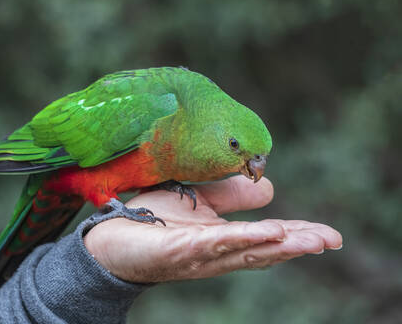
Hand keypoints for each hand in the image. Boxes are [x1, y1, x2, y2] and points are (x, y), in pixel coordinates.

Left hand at [84, 176, 342, 282]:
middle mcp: (215, 251)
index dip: (298, 236)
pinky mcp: (177, 250)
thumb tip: (270, 189)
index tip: (331, 235)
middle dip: (298, 244)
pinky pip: (212, 244)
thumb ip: (231, 195)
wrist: (112, 234)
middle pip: (263, 249)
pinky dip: (242, 239)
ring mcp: (197, 254)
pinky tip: (268, 233)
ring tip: (311, 240)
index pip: (267, 237)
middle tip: (331, 240)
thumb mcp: (200, 198)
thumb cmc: (155, 217)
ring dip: (280, 246)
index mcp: (223, 238)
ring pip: (245, 250)